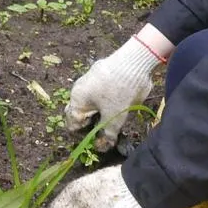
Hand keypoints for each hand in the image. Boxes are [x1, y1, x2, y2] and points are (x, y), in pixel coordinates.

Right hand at [65, 28, 166, 150]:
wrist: (135, 61)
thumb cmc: (120, 91)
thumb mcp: (115, 117)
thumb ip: (107, 134)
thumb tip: (102, 146)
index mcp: (77, 99)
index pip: (73, 124)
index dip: (84, 135)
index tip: (98, 140)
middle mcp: (79, 88)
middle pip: (81, 112)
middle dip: (92, 123)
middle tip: (107, 130)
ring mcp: (90, 79)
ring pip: (92, 101)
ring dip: (101, 111)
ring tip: (115, 117)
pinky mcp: (102, 73)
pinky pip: (100, 91)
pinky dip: (106, 99)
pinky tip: (120, 102)